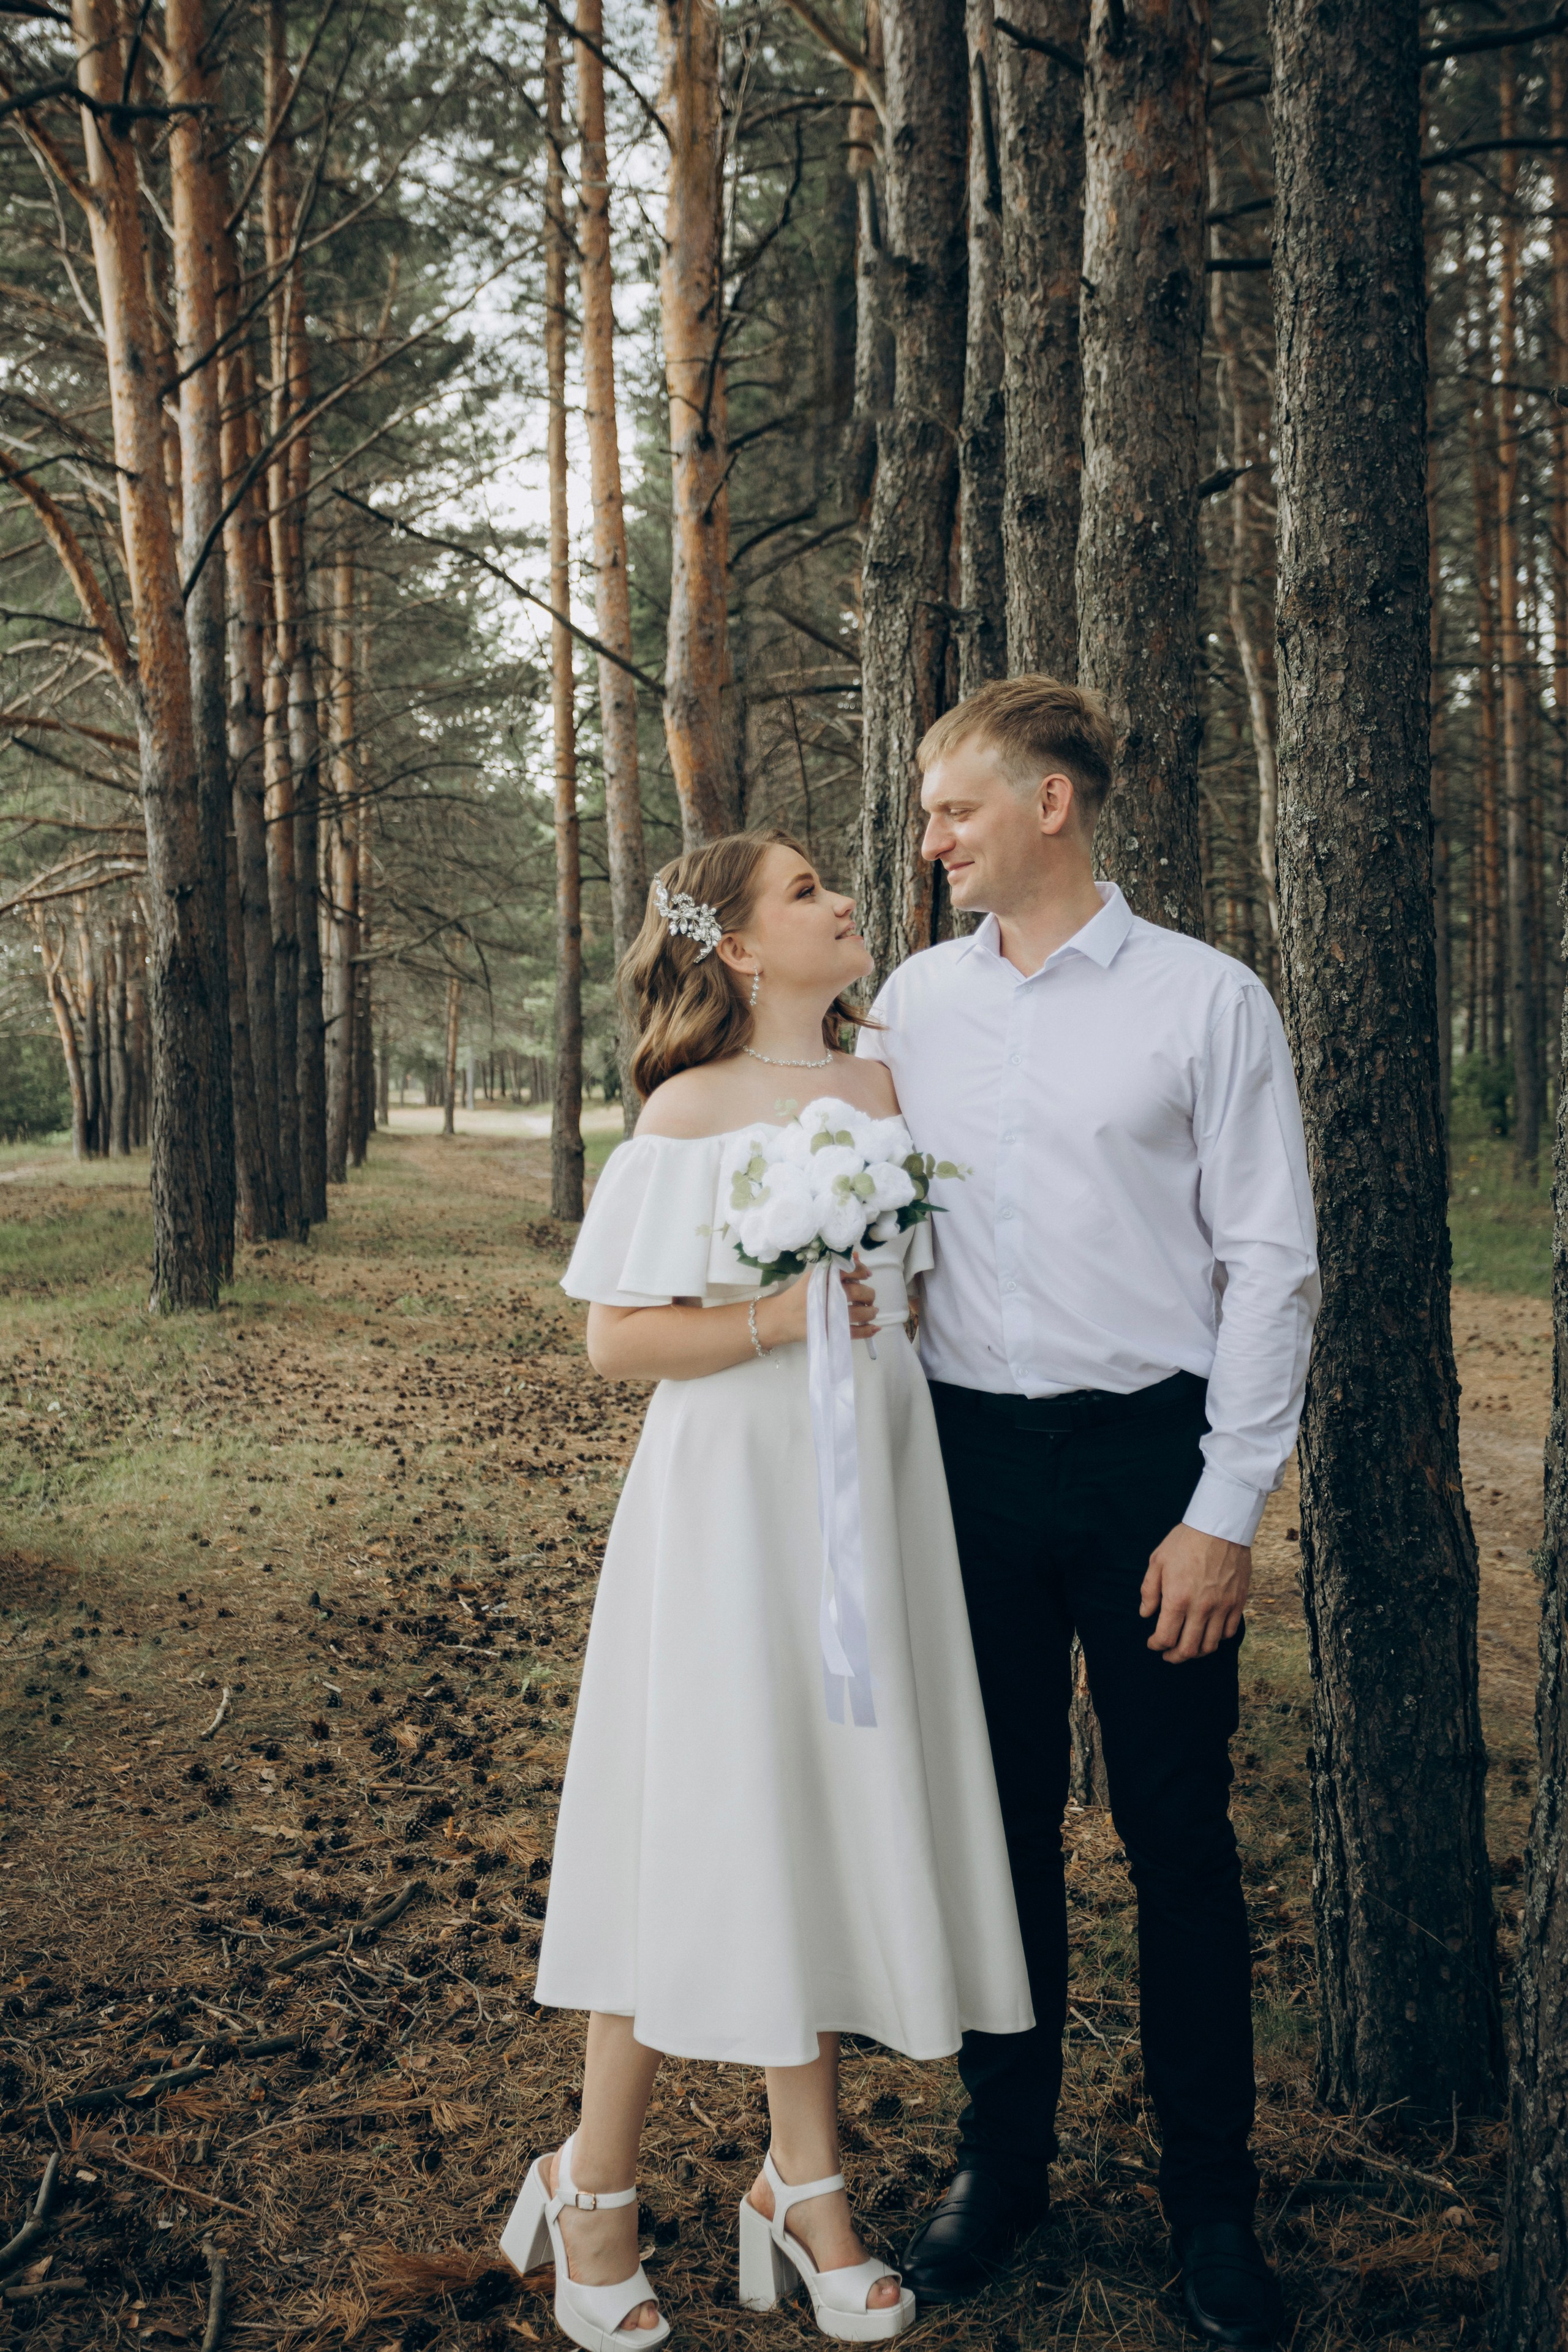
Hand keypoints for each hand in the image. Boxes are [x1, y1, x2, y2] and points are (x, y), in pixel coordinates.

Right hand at [754, 1256, 877, 1348]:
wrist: (780, 1318)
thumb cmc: (798, 1296)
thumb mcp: (813, 1277)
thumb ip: (834, 1268)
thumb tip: (856, 1257)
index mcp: (821, 1280)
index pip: (846, 1270)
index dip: (861, 1270)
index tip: (867, 1274)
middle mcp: (825, 1296)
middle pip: (856, 1292)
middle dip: (868, 1294)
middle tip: (870, 1297)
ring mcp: (827, 1316)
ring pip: (858, 1313)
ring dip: (870, 1312)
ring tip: (872, 1311)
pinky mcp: (829, 1332)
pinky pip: (853, 1333)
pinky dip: (867, 1331)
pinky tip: (874, 1328)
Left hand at [1140, 1524, 1249, 1663]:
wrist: (1220, 1526)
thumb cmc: (1185, 1541)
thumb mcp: (1158, 1561)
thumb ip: (1149, 1591)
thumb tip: (1146, 1614)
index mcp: (1177, 1599)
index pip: (1165, 1637)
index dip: (1156, 1645)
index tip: (1153, 1643)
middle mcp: (1201, 1608)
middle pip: (1188, 1649)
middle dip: (1174, 1657)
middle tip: (1168, 1655)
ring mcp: (1222, 1607)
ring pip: (1210, 1645)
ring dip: (1196, 1652)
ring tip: (1188, 1648)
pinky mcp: (1237, 1603)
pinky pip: (1228, 1632)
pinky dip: (1217, 1639)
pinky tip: (1208, 1634)